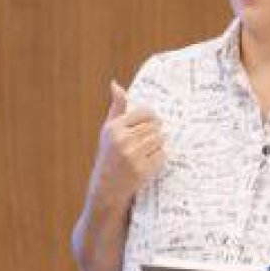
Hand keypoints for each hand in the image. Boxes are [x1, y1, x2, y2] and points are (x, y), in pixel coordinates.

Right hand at [90, 81, 163, 201]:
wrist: (107, 186)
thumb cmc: (109, 153)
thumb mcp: (109, 129)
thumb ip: (117, 107)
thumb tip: (116, 84)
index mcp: (114, 127)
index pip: (145, 112)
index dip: (151, 118)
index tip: (148, 124)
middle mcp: (122, 140)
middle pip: (155, 126)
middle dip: (155, 132)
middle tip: (147, 140)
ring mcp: (133, 156)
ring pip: (160, 140)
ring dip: (158, 144)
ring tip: (147, 150)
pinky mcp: (143, 170)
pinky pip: (162, 156)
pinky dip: (159, 158)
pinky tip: (148, 161)